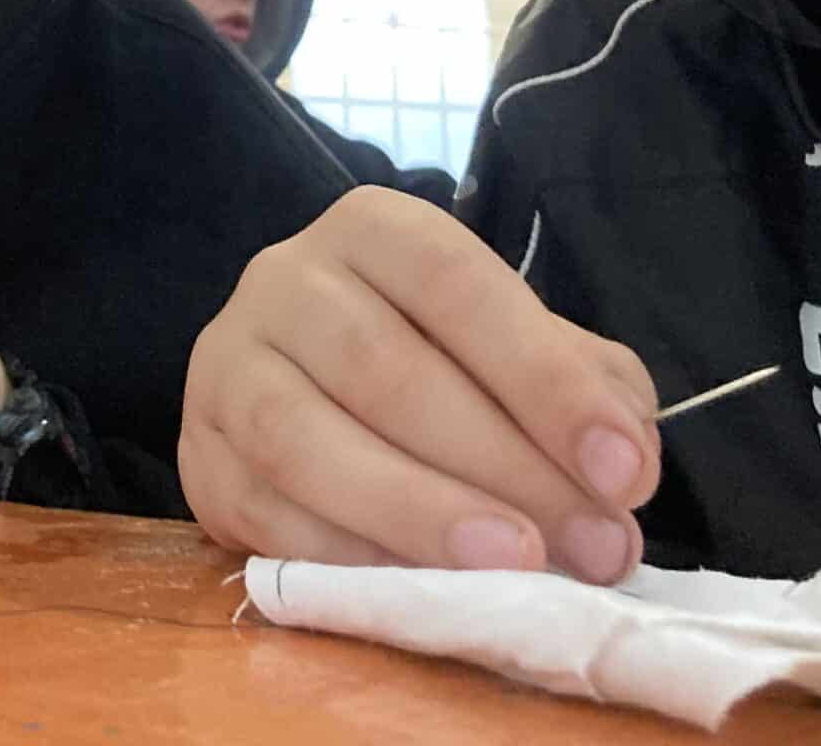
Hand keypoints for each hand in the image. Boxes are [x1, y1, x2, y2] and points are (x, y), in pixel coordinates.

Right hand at [180, 185, 659, 578]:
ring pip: (305, 438)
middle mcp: (286, 278)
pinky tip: (420, 590)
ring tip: (511, 568)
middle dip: (503, 466)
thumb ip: (584, 385)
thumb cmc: (437, 362)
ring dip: (416, 512)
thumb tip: (624, 460)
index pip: (458, 285)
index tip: (622, 471)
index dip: (546, 381)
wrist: (302, 385)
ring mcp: (227, 364)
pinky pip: (264, 511)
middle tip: (592, 547)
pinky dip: (346, 558)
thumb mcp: (517, 346)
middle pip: (386, 367)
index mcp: (375, 230)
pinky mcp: (196, 455)